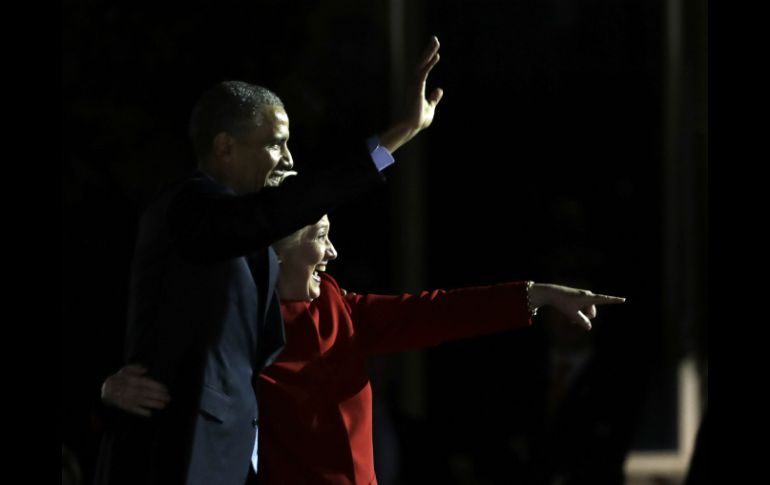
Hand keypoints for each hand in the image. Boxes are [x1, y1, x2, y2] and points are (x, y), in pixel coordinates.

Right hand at [101, 364, 170, 417]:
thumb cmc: (118, 378)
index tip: (166, 389)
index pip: (147, 383)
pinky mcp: (125, 406)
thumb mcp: (125, 369)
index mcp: (132, 380)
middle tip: (169, 398)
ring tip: (164, 405)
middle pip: (147, 393)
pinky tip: (150, 414)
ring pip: (143, 402)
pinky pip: (134, 410)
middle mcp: (131, 390)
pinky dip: (141, 412)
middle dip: (159, 396)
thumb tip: (146, 369)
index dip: (157, 386)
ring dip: (154, 404)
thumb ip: (135, 368)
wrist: (105, 390)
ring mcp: (128, 399)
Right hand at [380, 36, 443, 152]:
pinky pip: (423, 73)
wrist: (411, 127)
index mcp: (418, 86)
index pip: (424, 68)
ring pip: (422, 65)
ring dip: (429, 53)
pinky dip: (429, 64)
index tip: (435, 49)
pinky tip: (436, 56)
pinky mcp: (417, 89)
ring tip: (435, 42)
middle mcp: (415, 83)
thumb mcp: (430, 107)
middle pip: (422, 63)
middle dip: (429, 50)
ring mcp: (415, 85)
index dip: (429, 58)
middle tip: (435, 39)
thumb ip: (434, 98)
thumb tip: (439, 90)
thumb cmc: (418, 119)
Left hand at [529, 283, 625, 330]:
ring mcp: (584, 296)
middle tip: (573, 320)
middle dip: (585, 318)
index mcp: (589, 298)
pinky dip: (578, 312)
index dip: (614, 300)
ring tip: (570, 317)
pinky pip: (583, 308)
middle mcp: (588, 295)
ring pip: (587, 311)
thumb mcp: (572, 314)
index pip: (604, 300)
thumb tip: (589, 327)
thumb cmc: (562, 303)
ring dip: (581, 316)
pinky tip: (569, 314)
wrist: (552, 293)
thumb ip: (582, 322)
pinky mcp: (579, 297)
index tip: (624, 299)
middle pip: (592, 312)